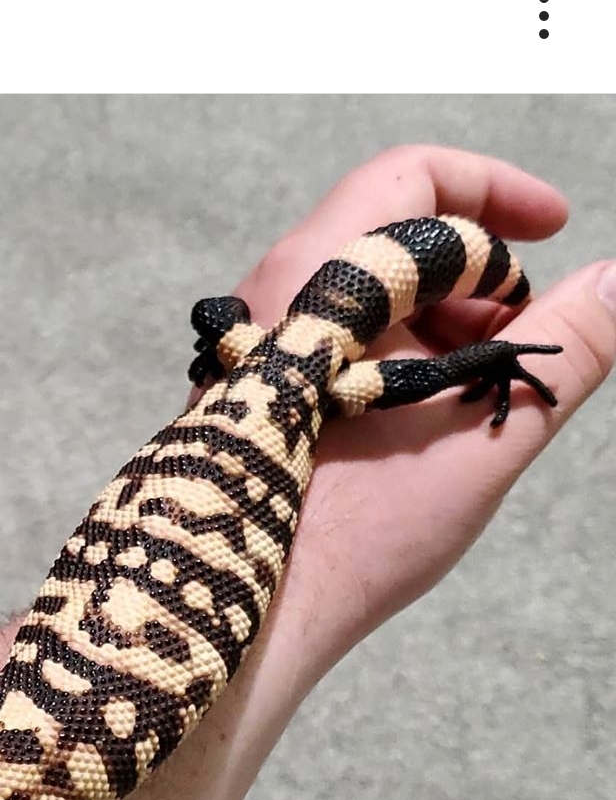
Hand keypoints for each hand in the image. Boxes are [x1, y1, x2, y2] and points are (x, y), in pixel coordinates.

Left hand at [225, 142, 615, 740]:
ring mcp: (256, 347)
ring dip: (442, 321)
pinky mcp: (254, 398)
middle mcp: (270, 293)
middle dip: (480, 273)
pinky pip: (333, 342)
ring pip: (364, 294)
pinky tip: (428, 422)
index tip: (556, 227)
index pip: (416, 178)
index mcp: (318, 276)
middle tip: (525, 338)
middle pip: (393, 232)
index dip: (499, 192)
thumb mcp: (477, 438)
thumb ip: (558, 351)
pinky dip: (396, 356)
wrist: (242, 621)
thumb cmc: (349, 535)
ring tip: (483, 392)